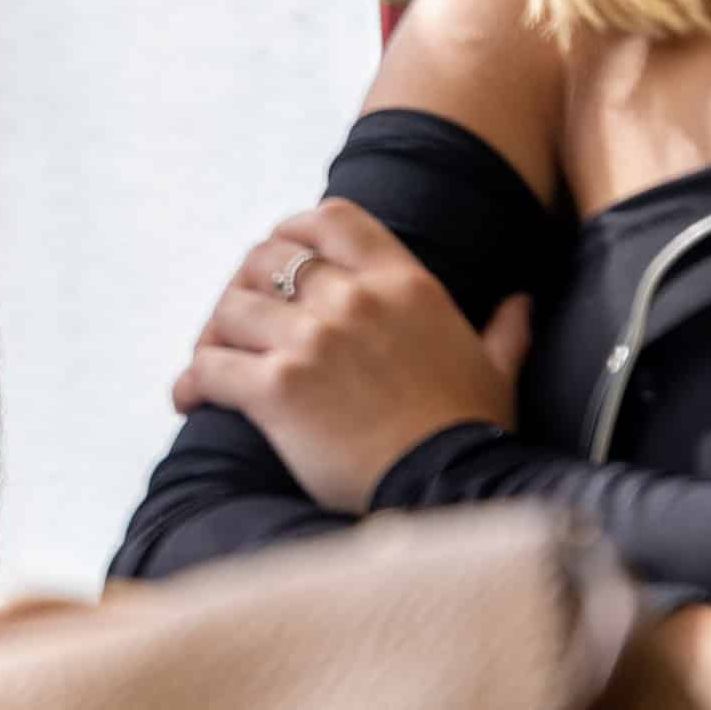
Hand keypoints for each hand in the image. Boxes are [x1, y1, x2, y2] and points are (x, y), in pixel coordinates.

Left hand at [170, 199, 526, 511]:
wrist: (452, 491)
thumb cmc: (474, 435)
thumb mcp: (497, 372)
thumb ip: (503, 330)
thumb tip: (520, 301)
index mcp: (403, 283)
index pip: (330, 218)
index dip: (293, 229)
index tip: (278, 251)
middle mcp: (353, 300)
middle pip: (266, 260)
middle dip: (244, 285)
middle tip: (236, 318)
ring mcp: (310, 341)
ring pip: (231, 309)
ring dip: (215, 333)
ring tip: (212, 358)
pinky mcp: (276, 388)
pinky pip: (210, 365)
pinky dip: (193, 380)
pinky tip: (190, 399)